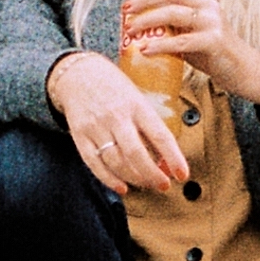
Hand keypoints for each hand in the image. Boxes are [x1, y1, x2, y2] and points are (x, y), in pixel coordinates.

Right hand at [50, 49, 192, 194]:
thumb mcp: (137, 97)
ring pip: (117, 162)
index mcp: (137, 105)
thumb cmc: (113, 86)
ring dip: (134, 179)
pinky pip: (95, 164)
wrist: (77, 73)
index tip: (182, 174)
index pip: (160, 135)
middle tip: (163, 185)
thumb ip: (149, 124)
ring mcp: (96, 127)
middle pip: (136, 154)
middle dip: (152, 175)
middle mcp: (116, 117)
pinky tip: (122, 187)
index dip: (173, 157)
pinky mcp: (80, 136)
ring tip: (145, 183)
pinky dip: (109, 180)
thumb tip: (165, 157)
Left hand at [119, 0, 259, 109]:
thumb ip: (172, 22)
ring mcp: (212, 22)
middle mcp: (208, 5)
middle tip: (127, 9)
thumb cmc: (211, 50)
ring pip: (174, 13)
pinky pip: (181, 41)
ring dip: (148, 20)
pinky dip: (160, 45)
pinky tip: (145, 50)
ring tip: (130, 31)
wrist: (242, 70)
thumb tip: (138, 22)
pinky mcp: (213, 42)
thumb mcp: (192, 30)